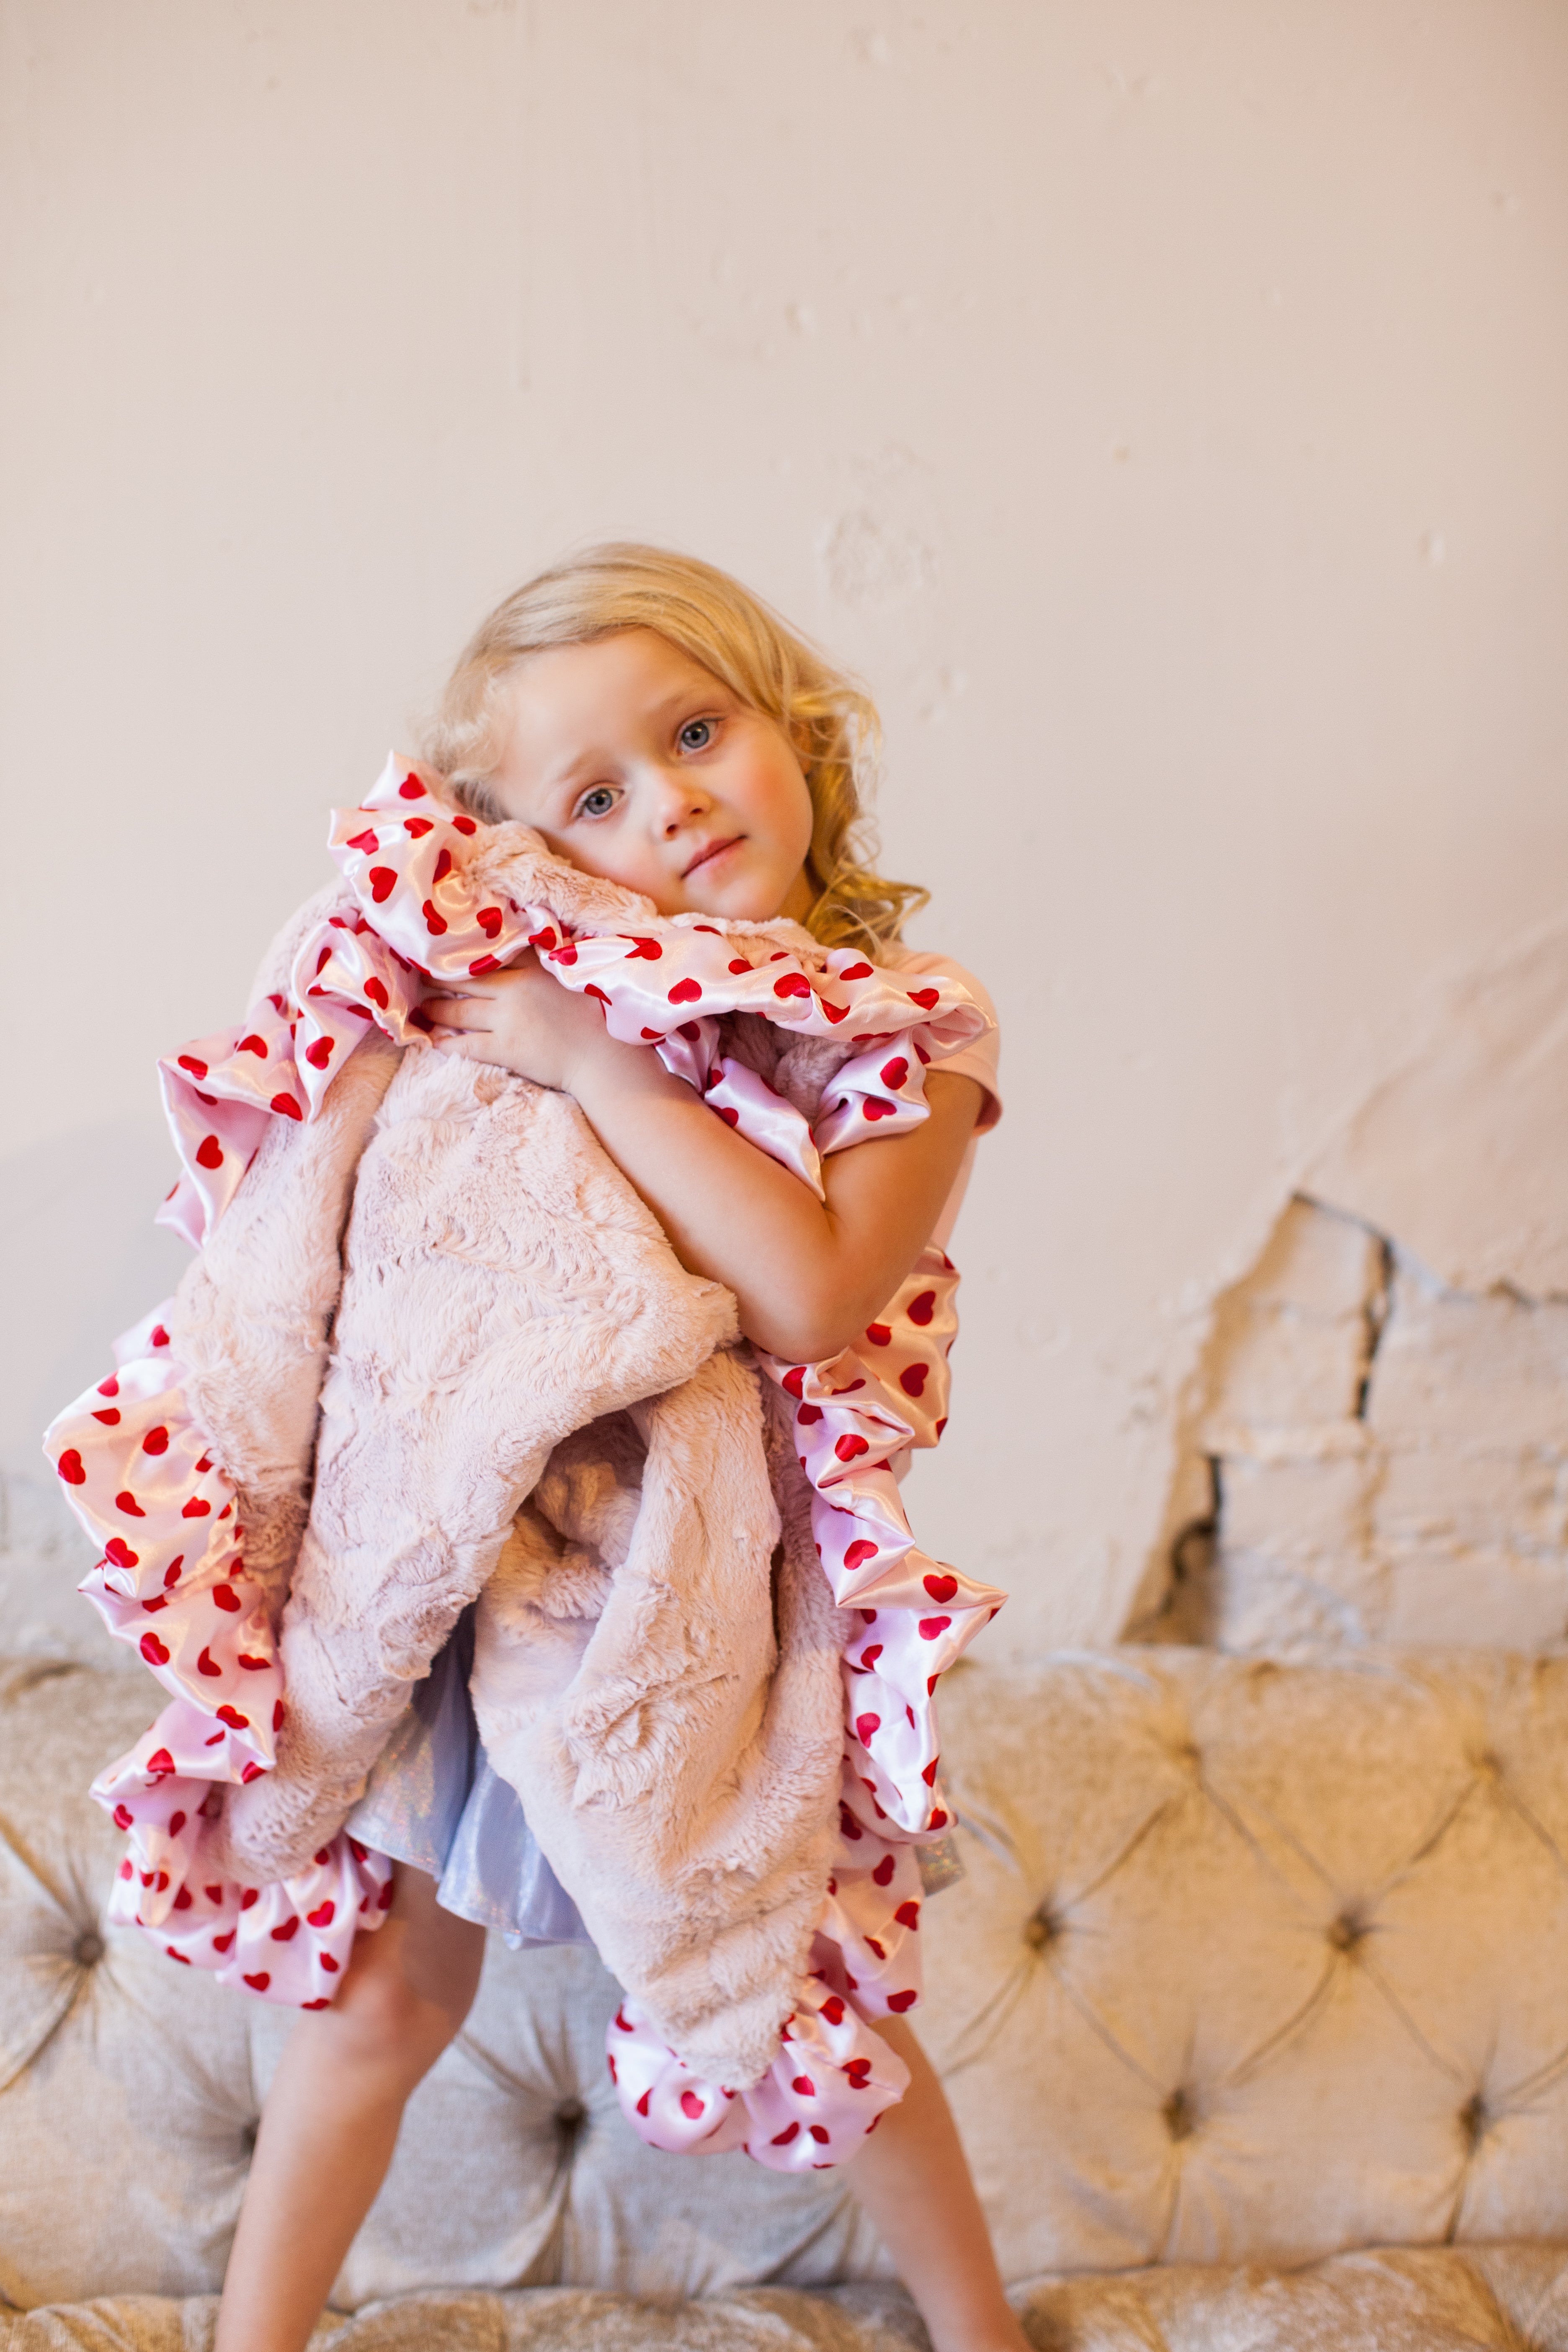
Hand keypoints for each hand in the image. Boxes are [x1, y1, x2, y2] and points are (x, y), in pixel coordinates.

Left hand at [419, 954, 624, 1093]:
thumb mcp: (573, 976)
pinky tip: (432, 1041)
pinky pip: (465, 1044)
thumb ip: (546, 960)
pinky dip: (445, 1043)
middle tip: (418, 975)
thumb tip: (520, 947)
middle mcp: (516, 988)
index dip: (464, 949)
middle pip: (466, 979)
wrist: (605, 1058)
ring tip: (422, 1008)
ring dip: (435, 1009)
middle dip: (438, 977)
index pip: (491, 951)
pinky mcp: (505, 1048)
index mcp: (535, 966)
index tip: (442, 946)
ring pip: (458, 1011)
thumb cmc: (596, 1017)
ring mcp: (508, 1018)